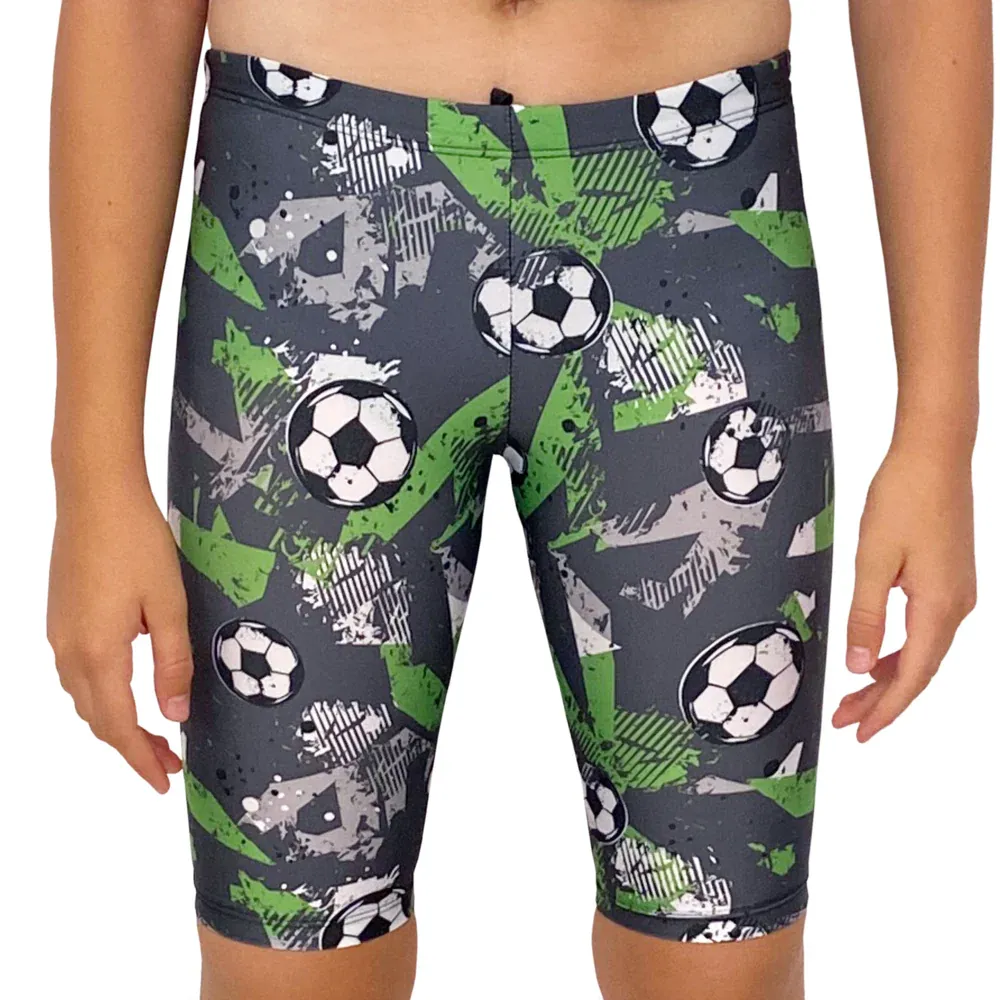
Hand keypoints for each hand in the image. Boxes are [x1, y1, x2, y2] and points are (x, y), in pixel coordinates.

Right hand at [47, 486, 191, 791]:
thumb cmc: (136, 542)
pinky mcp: (60, 617)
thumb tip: (175, 715)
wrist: (95, 494)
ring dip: (115, 722)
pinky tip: (126, 691)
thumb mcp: (168, 605)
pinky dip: (101, 696)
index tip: (162, 782)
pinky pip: (77, 673)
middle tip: (167, 762)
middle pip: (97, 718)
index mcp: (98, 652)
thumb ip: (173, 663)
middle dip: (131, 746)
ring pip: (83, 698)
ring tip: (152, 734)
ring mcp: (59, 633)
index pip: (118, 725)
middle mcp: (68, 650)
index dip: (139, 759)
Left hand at [833, 442, 975, 740]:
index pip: (911, 676)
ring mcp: (956, 593)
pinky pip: (924, 629)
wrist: (935, 453)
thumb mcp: (873, 560)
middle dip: (881, 700)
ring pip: (921, 651)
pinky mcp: (948, 579)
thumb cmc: (903, 498)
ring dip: (888, 676)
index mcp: (939, 608)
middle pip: (918, 670)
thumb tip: (858, 667)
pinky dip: (899, 650)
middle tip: (845, 721)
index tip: (859, 733)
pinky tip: (876, 654)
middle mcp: (956, 607)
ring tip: (853, 697)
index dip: (885, 710)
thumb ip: (866, 616)